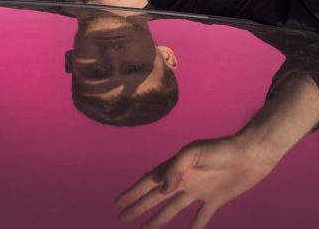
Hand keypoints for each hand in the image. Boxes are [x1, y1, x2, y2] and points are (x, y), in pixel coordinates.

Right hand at [116, 136, 275, 228]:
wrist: (251, 154)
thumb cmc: (221, 150)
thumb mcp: (194, 153)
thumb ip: (176, 168)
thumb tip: (162, 189)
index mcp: (177, 167)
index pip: (150, 182)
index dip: (134, 192)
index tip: (119, 203)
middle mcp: (184, 180)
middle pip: (156, 197)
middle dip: (139, 207)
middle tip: (122, 218)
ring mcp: (199, 191)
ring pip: (173, 209)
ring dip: (158, 220)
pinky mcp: (215, 199)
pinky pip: (201, 218)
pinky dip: (193, 228)